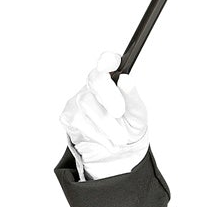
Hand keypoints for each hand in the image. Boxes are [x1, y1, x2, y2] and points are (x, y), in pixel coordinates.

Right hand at [60, 51, 149, 179]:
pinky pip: (79, 121)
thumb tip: (127, 80)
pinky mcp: (68, 116)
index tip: (111, 65)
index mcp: (112, 79)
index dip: (108, 60)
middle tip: (120, 112)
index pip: (108, 61)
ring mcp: (78, 99)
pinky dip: (97, 135)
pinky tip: (108, 142)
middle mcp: (93, 85)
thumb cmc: (127, 124)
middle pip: (95, 78)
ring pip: (86, 102)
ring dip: (106, 123)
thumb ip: (133, 98)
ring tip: (120, 138)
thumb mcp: (138, 114)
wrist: (117, 147)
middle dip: (109, 95)